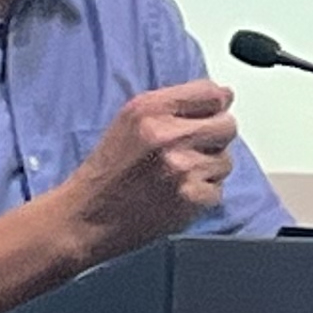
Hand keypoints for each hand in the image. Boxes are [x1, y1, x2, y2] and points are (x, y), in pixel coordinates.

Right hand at [56, 79, 239, 262]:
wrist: (86, 218)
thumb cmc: (107, 170)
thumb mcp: (131, 120)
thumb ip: (176, 104)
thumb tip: (225, 96)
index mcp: (151, 109)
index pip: (212, 93)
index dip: (214, 107)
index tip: (208, 116)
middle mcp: (168, 135)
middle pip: (227, 126)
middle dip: (213, 139)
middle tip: (189, 152)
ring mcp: (182, 168)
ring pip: (226, 160)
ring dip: (208, 169)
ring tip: (177, 177)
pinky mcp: (191, 198)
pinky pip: (218, 190)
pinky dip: (202, 196)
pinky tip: (177, 196)